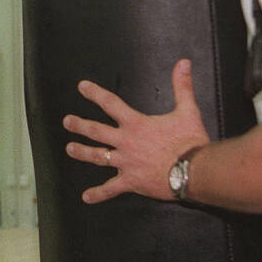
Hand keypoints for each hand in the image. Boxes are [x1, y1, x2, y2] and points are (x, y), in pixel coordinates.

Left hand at [62, 59, 208, 202]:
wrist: (194, 170)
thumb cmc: (190, 141)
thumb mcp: (187, 110)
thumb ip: (182, 86)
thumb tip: (183, 63)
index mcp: (135, 124)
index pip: (110, 104)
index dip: (95, 94)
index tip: (81, 87)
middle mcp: (125, 142)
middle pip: (96, 131)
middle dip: (79, 125)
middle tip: (67, 121)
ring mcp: (125, 163)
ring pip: (98, 157)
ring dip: (82, 152)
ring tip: (69, 149)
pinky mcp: (131, 182)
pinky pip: (110, 189)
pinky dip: (98, 194)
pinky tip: (86, 197)